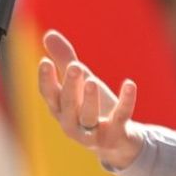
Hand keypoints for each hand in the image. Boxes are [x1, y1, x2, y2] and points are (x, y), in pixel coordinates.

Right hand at [37, 30, 144, 169]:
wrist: (117, 142)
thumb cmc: (92, 107)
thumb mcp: (79, 82)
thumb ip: (64, 59)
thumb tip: (49, 34)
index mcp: (60, 109)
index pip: (49, 94)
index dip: (46, 80)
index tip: (45, 61)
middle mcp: (72, 124)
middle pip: (68, 105)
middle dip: (70, 86)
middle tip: (74, 66)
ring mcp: (93, 133)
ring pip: (89, 117)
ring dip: (90, 99)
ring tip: (92, 80)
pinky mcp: (115, 134)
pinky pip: (120, 117)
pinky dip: (126, 101)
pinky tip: (130, 84)